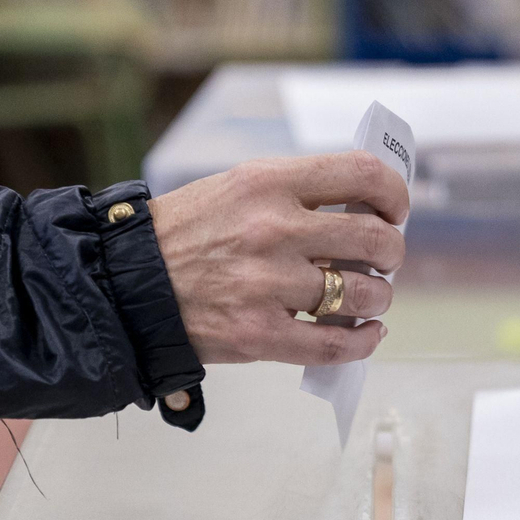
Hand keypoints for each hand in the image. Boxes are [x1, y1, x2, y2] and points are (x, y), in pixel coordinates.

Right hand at [148, 152, 408, 365]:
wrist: (125, 284)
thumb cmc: (183, 235)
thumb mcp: (235, 188)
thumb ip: (295, 194)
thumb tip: (364, 210)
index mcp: (267, 184)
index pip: (362, 175)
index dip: (394, 194)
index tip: (395, 210)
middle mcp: (272, 230)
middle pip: (374, 239)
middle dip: (391, 253)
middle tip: (382, 260)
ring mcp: (267, 285)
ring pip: (362, 294)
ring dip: (378, 298)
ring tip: (367, 298)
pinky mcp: (258, 334)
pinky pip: (334, 344)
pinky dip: (362, 342)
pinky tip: (366, 334)